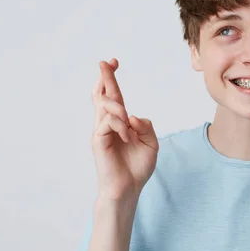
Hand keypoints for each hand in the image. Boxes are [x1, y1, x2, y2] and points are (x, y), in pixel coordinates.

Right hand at [91, 58, 158, 203]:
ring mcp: (101, 131)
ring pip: (105, 105)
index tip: (113, 62)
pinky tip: (127, 137)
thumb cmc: (137, 168)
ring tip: (128, 125)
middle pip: (102, 94)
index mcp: (120, 123)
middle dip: (105, 77)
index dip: (111, 79)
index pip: (113, 96)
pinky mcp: (98, 140)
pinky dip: (119, 125)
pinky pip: (107, 122)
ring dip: (118, 108)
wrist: (128, 188)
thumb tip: (132, 115)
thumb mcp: (151, 143)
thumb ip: (146, 126)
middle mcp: (107, 124)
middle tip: (105, 62)